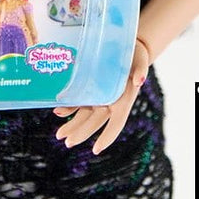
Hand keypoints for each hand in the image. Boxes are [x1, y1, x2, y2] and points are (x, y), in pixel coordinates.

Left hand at [52, 38, 149, 154]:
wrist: (129, 48)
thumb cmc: (136, 56)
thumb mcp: (140, 61)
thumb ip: (140, 70)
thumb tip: (139, 81)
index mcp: (124, 101)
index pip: (116, 124)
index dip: (106, 137)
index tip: (96, 150)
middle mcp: (111, 102)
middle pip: (95, 122)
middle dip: (81, 133)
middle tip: (67, 142)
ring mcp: (100, 96)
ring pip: (85, 115)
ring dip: (72, 124)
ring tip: (59, 135)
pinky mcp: (92, 88)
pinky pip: (80, 101)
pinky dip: (69, 107)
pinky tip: (58, 111)